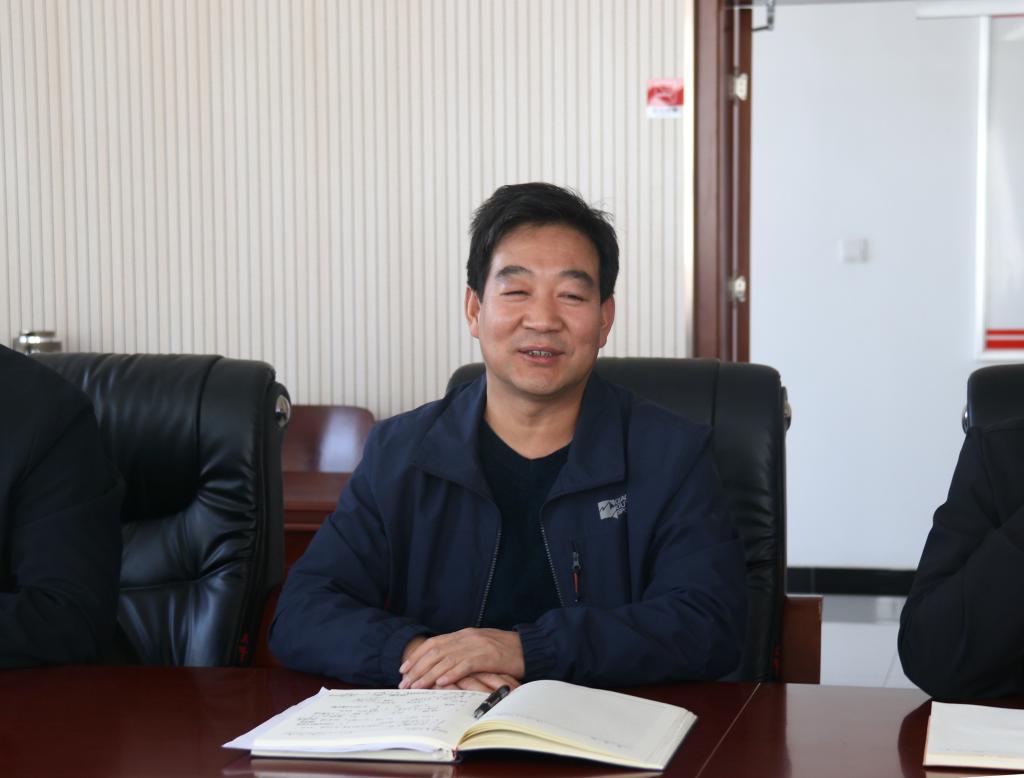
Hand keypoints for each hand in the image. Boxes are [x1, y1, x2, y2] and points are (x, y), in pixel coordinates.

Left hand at [398, 628, 524, 688]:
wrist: (528, 646)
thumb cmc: (504, 650)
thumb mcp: (480, 646)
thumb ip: (462, 651)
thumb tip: (443, 663)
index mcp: (464, 634)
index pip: (434, 643)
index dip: (417, 656)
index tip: (404, 668)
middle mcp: (467, 637)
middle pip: (436, 651)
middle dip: (418, 668)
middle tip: (405, 682)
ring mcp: (477, 645)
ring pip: (446, 659)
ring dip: (429, 674)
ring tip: (417, 686)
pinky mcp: (488, 656)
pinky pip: (466, 665)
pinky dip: (452, 673)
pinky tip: (441, 682)